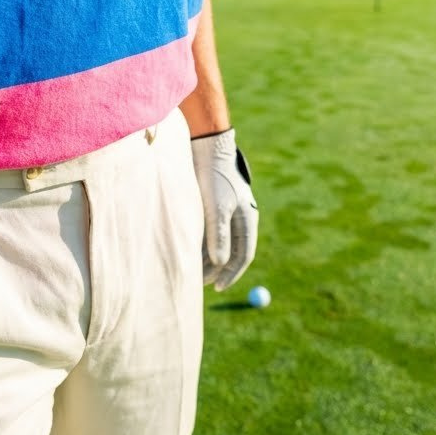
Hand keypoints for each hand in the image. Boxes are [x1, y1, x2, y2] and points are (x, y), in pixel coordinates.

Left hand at [190, 129, 258, 290]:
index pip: (244, 255)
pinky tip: (188, 250)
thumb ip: (219, 235)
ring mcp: (227, 212)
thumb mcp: (216, 207)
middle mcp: (240, 218)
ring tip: (192, 270)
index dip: (232, 273)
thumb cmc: (214, 176)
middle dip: (216, 269)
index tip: (217, 287)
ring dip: (207, 258)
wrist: (206, 147)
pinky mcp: (214, 206)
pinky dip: (202, 243)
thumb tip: (221, 262)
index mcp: (247, 219)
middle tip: (199, 283)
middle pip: (231, 252)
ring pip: (220, 242)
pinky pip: (210, 232)